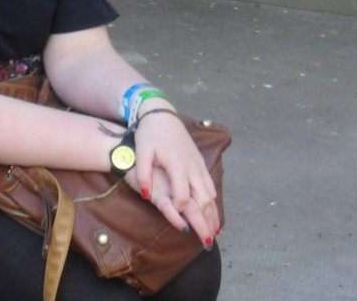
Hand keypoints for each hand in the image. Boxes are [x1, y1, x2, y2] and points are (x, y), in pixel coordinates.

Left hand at [130, 111, 219, 246]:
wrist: (161, 114)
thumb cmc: (150, 134)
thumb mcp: (142, 151)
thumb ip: (143, 174)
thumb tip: (147, 195)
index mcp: (177, 165)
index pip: (183, 194)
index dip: (182, 211)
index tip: (181, 225)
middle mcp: (191, 167)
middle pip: (203, 198)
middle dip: (206, 220)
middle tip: (208, 241)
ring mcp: (198, 165)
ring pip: (210, 193)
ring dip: (214, 213)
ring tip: (215, 232)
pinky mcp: (199, 163)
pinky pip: (210, 186)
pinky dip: (214, 201)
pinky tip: (214, 211)